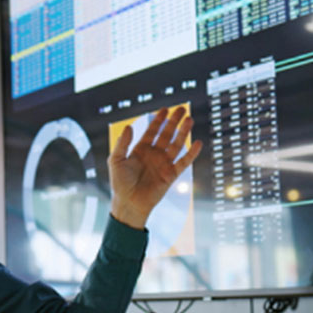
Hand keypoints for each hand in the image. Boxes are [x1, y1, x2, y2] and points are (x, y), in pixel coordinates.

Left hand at [108, 107, 202, 229]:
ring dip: (183, 132)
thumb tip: (128, 127)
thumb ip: (122, 144)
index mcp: (141, 150)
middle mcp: (154, 155)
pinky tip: (197, 143)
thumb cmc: (120, 184)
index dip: (158, 120)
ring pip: (176, 144)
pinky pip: (183, 162)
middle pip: (166, 134)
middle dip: (174, 121)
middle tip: (181, 109)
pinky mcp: (171, 175)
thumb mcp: (116, 160)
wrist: (129, 204)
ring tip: (189, 119)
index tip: (165, 109)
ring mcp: (163, 164)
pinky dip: (190, 153)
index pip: (152, 131)